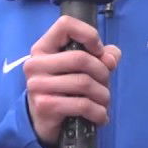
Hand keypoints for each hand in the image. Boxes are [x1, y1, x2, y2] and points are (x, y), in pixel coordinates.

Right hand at [24, 15, 120, 147]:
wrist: (43, 122)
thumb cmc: (63, 90)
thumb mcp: (80, 69)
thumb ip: (100, 56)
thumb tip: (111, 58)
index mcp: (42, 48)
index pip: (65, 25)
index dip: (88, 34)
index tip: (98, 51)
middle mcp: (35, 64)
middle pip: (80, 58)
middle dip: (102, 72)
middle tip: (105, 83)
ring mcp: (37, 85)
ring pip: (84, 83)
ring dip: (103, 94)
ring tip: (103, 102)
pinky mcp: (45, 105)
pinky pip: (82, 104)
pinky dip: (99, 112)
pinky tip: (100, 116)